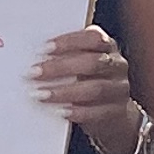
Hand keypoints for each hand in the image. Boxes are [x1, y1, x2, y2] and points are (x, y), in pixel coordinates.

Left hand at [32, 26, 136, 153]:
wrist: (113, 115)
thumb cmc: (88, 82)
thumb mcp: (81, 64)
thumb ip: (66, 57)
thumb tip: (34, 57)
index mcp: (108, 47)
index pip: (93, 38)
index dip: (69, 41)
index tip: (44, 48)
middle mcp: (117, 65)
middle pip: (92, 63)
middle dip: (60, 67)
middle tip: (34, 73)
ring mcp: (119, 89)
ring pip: (95, 88)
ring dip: (64, 92)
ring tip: (41, 94)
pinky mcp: (118, 112)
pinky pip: (98, 112)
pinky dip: (77, 112)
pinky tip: (59, 111)